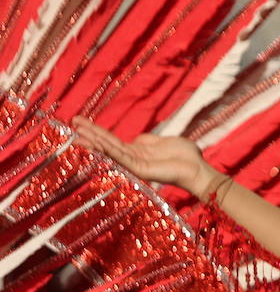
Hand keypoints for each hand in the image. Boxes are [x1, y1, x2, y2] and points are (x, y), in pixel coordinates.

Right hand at [72, 117, 219, 197]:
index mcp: (136, 151)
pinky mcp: (142, 169)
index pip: (111, 140)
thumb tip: (134, 139)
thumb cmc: (184, 155)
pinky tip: (98, 144)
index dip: (96, 130)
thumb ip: (145, 140)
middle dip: (89, 134)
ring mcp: (135, 164)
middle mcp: (132, 158)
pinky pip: (123, 158)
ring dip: (94, 142)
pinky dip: (110, 151)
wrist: (197, 168)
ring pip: (111, 152)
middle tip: (72, 123)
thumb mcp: (161, 142)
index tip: (79, 122)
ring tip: (78, 134)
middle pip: (106, 144)